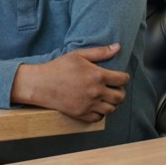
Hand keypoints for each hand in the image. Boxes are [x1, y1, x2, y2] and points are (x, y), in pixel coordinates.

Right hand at [11, 43, 128, 121]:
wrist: (41, 84)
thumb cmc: (60, 67)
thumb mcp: (80, 55)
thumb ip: (100, 52)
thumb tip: (118, 47)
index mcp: (98, 75)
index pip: (122, 79)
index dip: (124, 77)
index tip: (121, 77)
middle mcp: (96, 91)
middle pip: (120, 96)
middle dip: (120, 92)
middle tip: (115, 88)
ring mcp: (89, 104)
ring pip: (112, 109)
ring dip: (112, 103)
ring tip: (107, 97)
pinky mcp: (81, 114)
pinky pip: (99, 117)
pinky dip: (101, 113)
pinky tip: (97, 106)